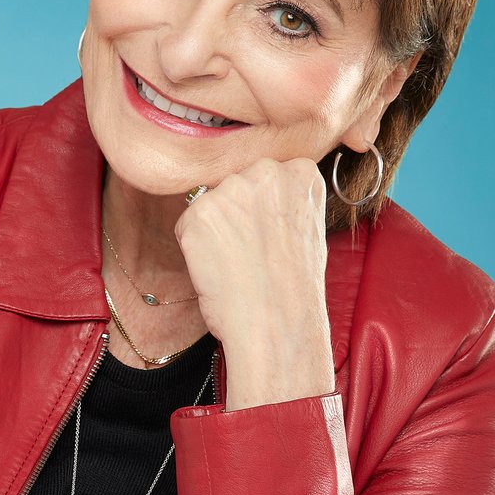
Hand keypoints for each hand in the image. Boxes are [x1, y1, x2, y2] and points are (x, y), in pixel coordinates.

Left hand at [171, 158, 334, 409]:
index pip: (266, 174)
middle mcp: (266, 170)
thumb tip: (254, 195)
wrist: (278, 324)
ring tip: (239, 262)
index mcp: (301, 171)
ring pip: (209, 202)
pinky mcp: (199, 212)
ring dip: (215, 229)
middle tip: (253, 251)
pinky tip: (220, 268)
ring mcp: (230, 189)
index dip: (263, 208)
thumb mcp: (307, 228)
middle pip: (235, 182)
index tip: (271, 233)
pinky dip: (195, 248)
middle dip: (237, 212)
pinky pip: (187, 225)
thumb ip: (284, 200)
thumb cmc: (295, 289)